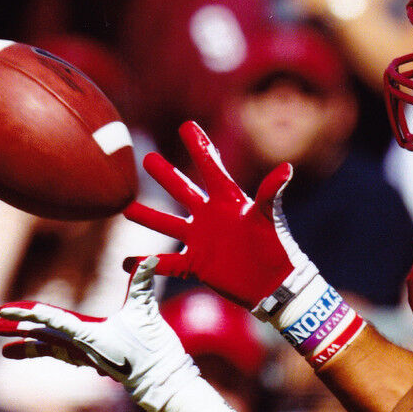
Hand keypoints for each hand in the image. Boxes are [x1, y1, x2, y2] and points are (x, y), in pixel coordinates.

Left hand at [0, 258, 251, 411]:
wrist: (162, 381)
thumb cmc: (154, 348)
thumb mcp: (147, 312)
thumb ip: (144, 283)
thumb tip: (150, 259)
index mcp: (89, 335)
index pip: (52, 320)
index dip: (28, 313)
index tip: (6, 310)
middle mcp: (81, 347)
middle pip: (40, 335)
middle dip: (14, 330)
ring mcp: (86, 355)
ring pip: (48, 348)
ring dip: (25, 346)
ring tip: (2, 349)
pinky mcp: (92, 359)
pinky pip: (61, 355)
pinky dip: (46, 352)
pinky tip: (35, 353)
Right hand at [125, 122, 317, 316]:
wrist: (274, 286)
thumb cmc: (276, 250)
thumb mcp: (269, 219)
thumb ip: (270, 194)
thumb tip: (287, 169)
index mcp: (228, 201)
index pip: (210, 167)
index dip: (199, 146)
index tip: (187, 125)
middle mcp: (210, 217)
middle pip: (181, 190)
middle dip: (165, 174)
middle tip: (146, 158)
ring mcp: (200, 241)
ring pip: (167, 225)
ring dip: (147, 217)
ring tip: (125, 209)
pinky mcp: (197, 265)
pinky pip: (166, 265)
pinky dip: (146, 266)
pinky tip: (126, 264)